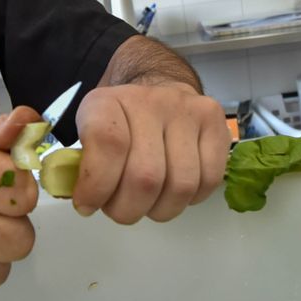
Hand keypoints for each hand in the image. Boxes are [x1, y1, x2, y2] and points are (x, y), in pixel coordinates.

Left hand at [70, 83, 230, 223]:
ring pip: (180, 185)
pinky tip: (172, 192)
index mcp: (108, 102)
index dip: (97, 185)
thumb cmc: (120, 123)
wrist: (160, 90)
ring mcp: (189, 112)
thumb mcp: (88, 134)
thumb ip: (83, 166)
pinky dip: (189, 200)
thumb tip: (86, 203)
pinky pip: (208, 181)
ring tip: (147, 203)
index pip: (108, 144)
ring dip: (160, 209)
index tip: (88, 205)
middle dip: (128, 209)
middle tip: (120, 210)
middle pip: (145, 177)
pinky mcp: (217, 125)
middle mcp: (151, 101)